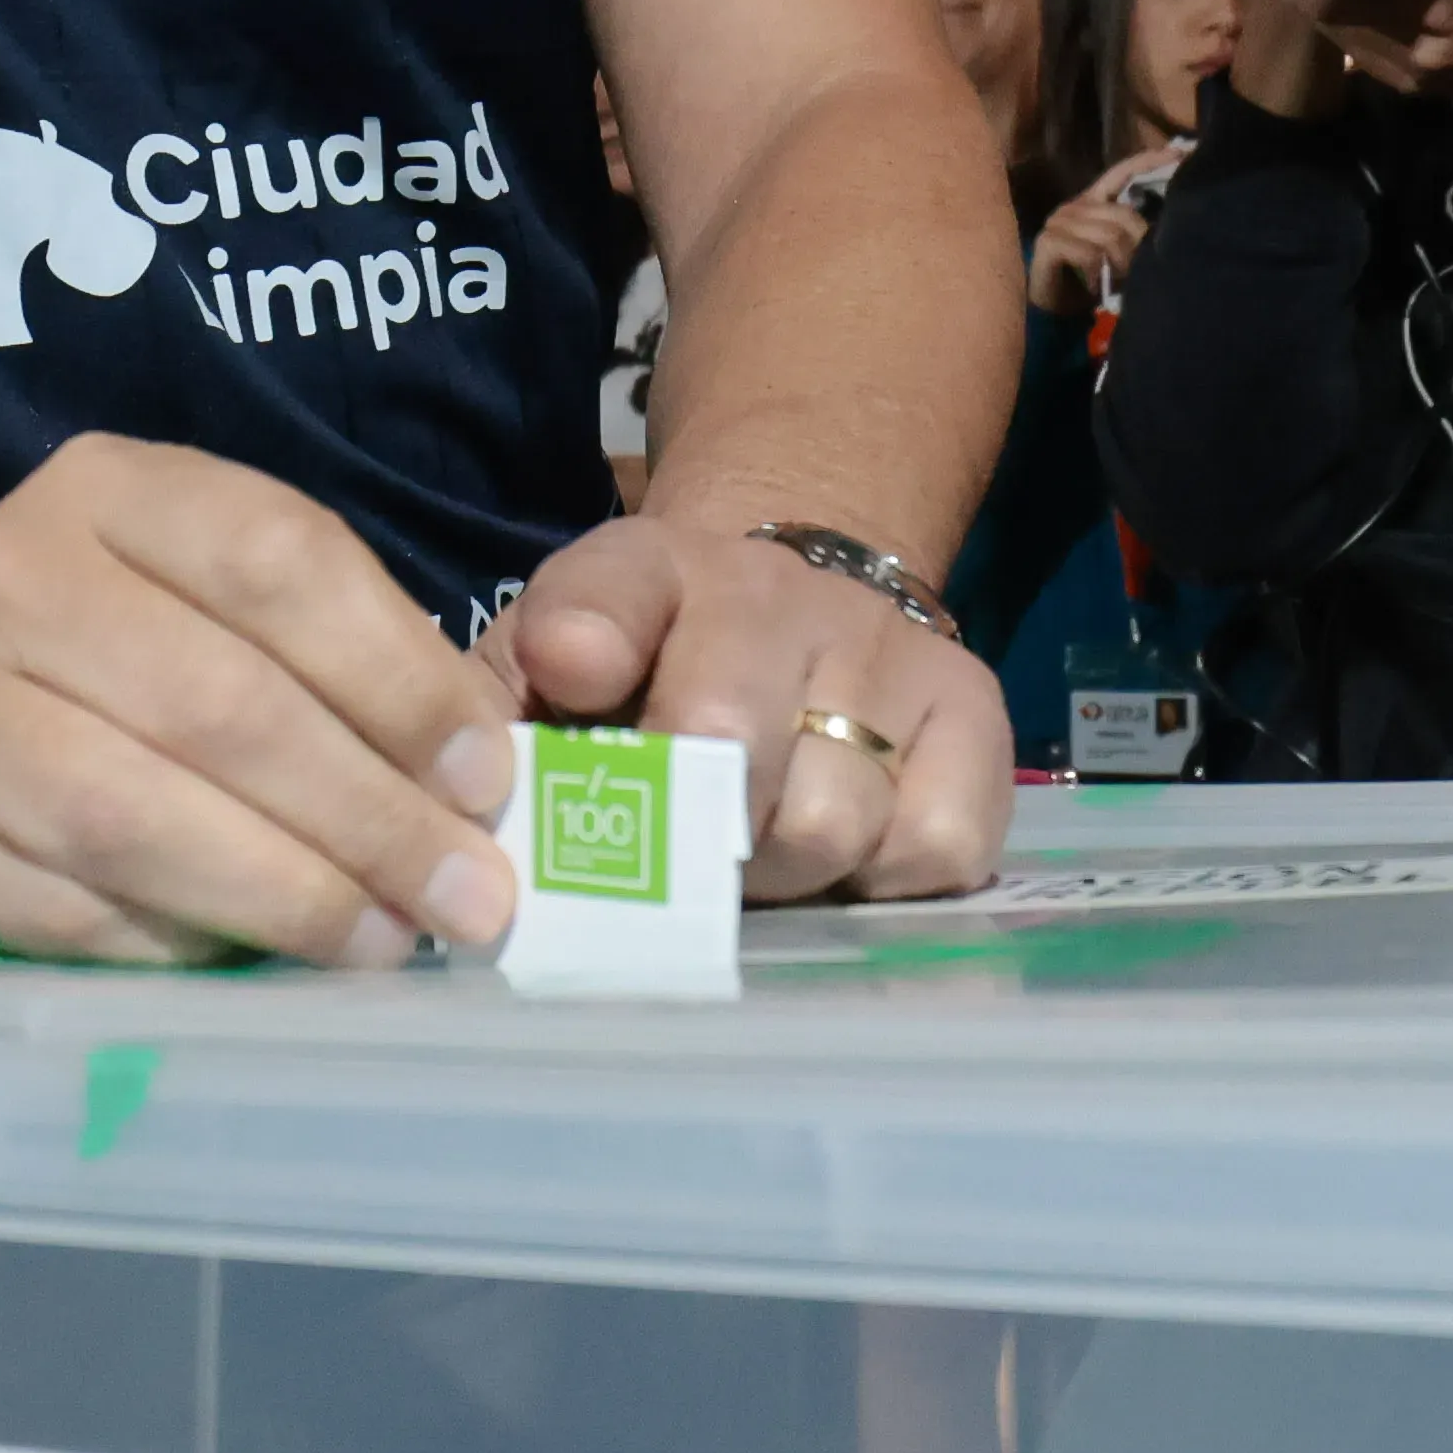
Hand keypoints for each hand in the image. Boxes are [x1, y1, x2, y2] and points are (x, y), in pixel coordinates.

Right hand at [0, 435, 514, 968]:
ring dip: (283, 895)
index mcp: (110, 491)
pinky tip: (248, 962)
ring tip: (383, 942)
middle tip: (466, 898)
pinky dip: (171, 946)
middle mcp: (6, 578)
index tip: (484, 776)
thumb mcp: (221, 594)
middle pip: (216, 705)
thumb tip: (473, 770)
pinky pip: (59, 909)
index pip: (275, 562)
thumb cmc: (119, 649)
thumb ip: (346, 652)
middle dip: (366, 817)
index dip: (398, 678)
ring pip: (132, 819)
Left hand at [490, 522, 1011, 902]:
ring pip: (828, 818)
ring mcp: (884, 650)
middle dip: (686, 831)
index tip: (572, 672)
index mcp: (648, 573)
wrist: (796, 600)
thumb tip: (477, 819)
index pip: (612, 590)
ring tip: (756, 854)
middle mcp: (773, 594)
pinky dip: (885, 879)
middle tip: (673, 859)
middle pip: (729, 741)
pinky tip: (847, 855)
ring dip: (781, 871)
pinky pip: (937, 844)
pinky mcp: (975, 714)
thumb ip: (495, 729)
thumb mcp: (548, 671)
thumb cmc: (646, 671)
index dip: (588, 633)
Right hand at [1024, 157, 1171, 312]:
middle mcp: (1075, 204)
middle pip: (1121, 214)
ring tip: (1116, 280)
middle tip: (1135, 271)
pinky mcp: (1048, 242)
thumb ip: (1131, 232)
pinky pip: (1088, 253)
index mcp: (1094, 199)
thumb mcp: (1117, 251)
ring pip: (1108, 235)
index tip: (1181, 153)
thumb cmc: (1089, 278)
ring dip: (1118, 263)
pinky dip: (1097, 272)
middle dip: (1135, 246)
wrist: (1053, 310)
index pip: (1122, 172)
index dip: (1149, 161)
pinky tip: (1095, 284)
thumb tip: (1165, 224)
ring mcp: (1058, 221)